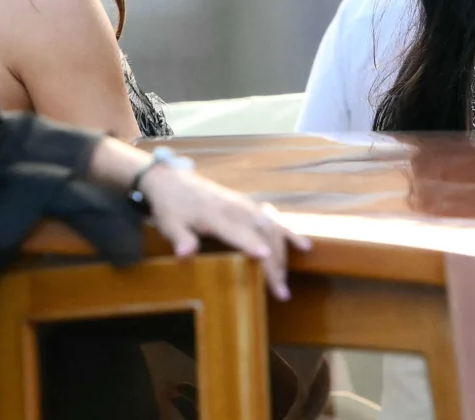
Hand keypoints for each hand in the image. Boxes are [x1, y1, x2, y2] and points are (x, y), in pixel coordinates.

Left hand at [139, 166, 311, 300]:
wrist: (176, 181)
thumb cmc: (173, 207)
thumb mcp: (170, 224)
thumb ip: (180, 238)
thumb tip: (184, 254)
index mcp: (215, 214)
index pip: (236, 231)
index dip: (251, 243)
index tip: (266, 258)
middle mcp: (235, 209)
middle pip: (261, 234)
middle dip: (274, 263)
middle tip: (281, 292)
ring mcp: (245, 206)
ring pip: (272, 228)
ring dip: (282, 254)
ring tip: (284, 281)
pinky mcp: (250, 205)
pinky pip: (273, 219)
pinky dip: (289, 232)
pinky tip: (304, 246)